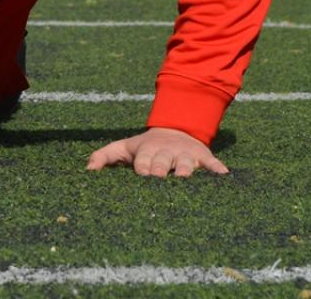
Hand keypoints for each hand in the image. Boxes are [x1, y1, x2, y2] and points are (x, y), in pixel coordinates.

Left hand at [86, 127, 227, 177]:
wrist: (175, 130)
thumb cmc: (145, 147)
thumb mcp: (124, 147)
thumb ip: (104, 156)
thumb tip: (86, 170)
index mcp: (147, 150)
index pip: (143, 161)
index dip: (142, 167)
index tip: (142, 176)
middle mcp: (166, 151)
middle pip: (163, 163)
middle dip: (161, 170)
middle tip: (160, 181)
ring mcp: (185, 154)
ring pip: (186, 164)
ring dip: (186, 170)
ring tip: (186, 179)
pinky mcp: (203, 157)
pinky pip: (212, 163)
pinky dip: (217, 169)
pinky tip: (224, 176)